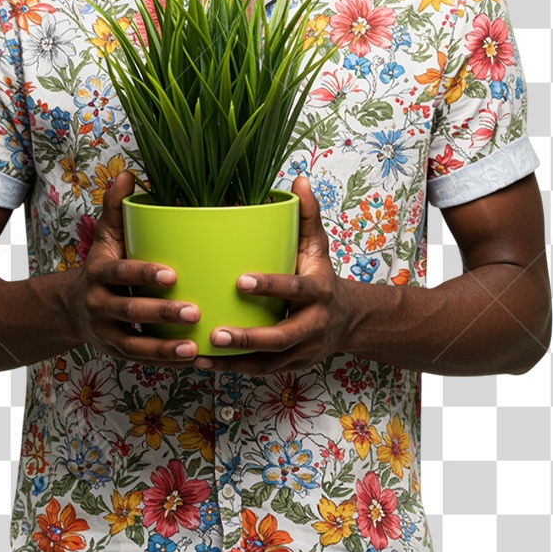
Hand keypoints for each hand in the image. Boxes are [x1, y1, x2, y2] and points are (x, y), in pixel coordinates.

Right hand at [67, 170, 201, 364]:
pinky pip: (141, 360)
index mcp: (98, 273)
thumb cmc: (102, 265)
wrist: (71, 309)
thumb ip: (116, 207)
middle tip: (194, 312)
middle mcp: (99, 305)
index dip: (143, 274)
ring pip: (135, 344)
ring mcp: (106, 332)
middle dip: (162, 313)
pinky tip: (191, 358)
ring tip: (194, 346)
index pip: (120, 274)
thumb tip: (127, 174)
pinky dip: (164, 361)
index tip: (172, 275)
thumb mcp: (105, 236)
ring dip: (165, 347)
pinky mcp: (117, 352)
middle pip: (130, 311)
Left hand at [193, 176, 358, 373]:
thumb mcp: (318, 245)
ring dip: (235, 360)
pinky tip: (205, 363)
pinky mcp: (290, 366)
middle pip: (282, 337)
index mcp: (319, 292)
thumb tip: (298, 180)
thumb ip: (307, 214)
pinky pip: (260, 371)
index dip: (270, 286)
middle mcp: (314, 325)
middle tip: (215, 331)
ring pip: (268, 362)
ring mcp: (303, 350)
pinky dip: (233, 369)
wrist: (348, 320)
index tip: (240, 281)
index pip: (295, 290)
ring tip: (203, 352)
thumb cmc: (322, 275)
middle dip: (248, 337)